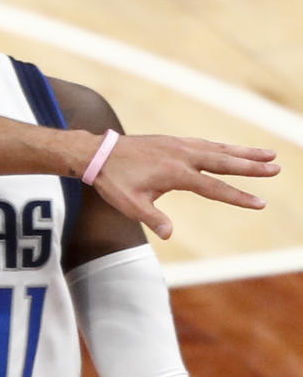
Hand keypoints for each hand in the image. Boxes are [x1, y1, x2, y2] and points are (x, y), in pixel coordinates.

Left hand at [93, 135, 278, 238]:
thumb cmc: (114, 182)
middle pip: (224, 161)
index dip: (237, 196)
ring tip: (268, 153)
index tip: (259, 202)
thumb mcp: (130, 205)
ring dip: (244, 151)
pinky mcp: (175, 142)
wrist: (99, 154)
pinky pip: (207, 144)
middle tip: (277, 167)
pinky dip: (224, 146)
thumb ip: (151, 218)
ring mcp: (180, 146)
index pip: (214, 187)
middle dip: (252, 166)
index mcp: (175, 173)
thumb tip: (168, 234)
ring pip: (219, 149)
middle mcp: (182, 155)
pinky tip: (235, 150)